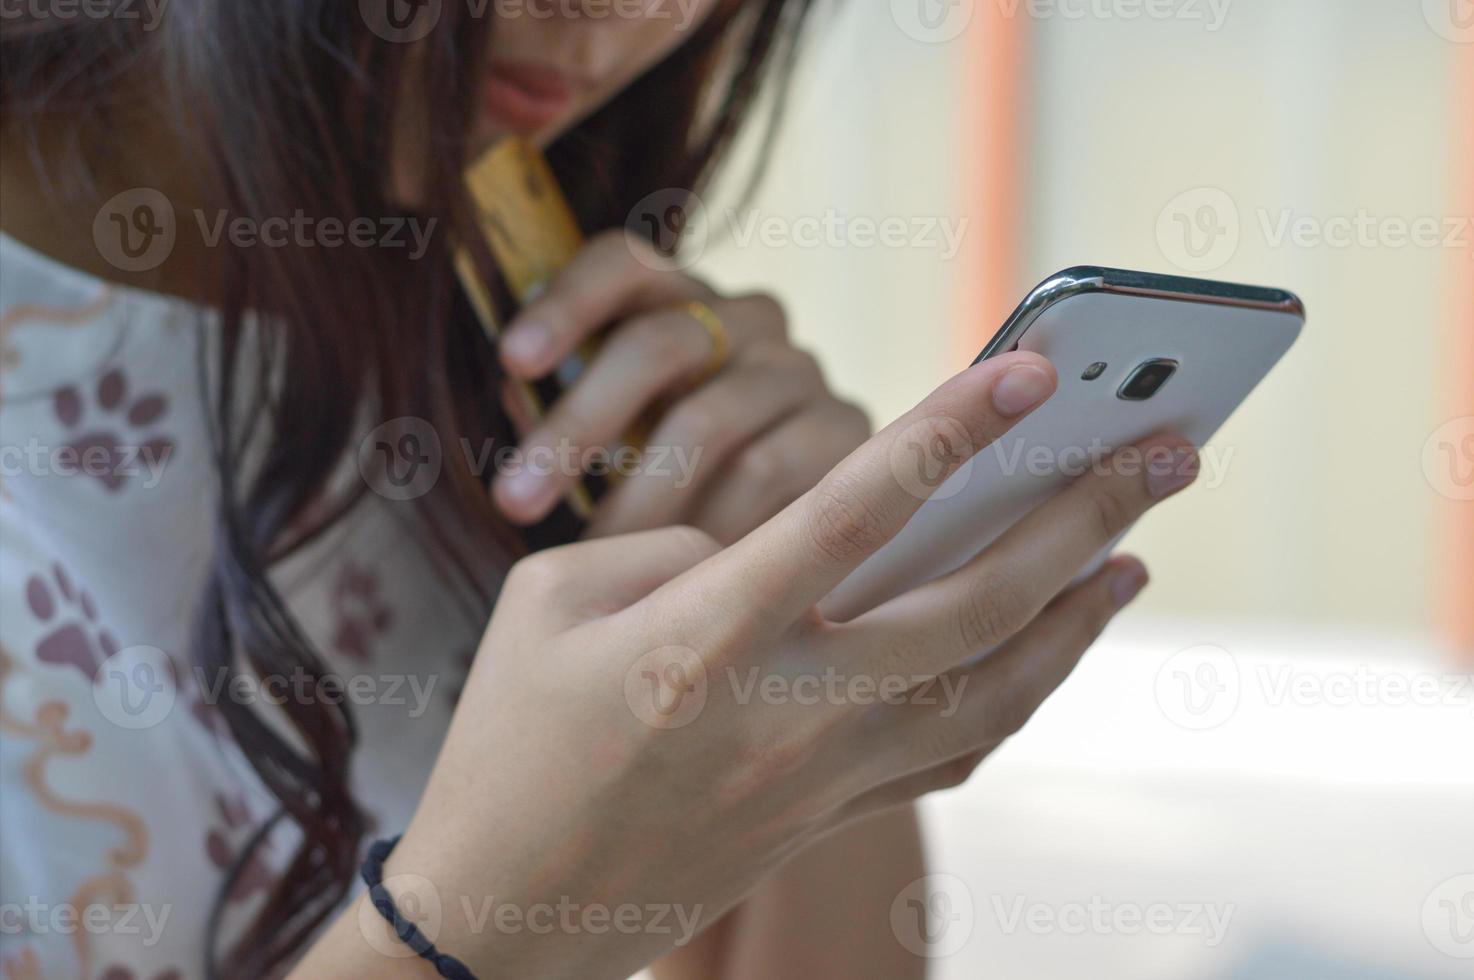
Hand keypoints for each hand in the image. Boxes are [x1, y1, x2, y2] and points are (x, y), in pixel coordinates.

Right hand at [306, 351, 1200, 978]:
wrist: (505, 916)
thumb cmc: (511, 741)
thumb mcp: (550, 603)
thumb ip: (674, 547)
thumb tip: (784, 544)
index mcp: (706, 638)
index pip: (857, 508)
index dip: (953, 429)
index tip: (1035, 370)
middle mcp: (789, 712)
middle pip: (976, 604)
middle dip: (1083, 519)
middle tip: (1164, 453)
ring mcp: (823, 780)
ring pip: (996, 691)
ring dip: (1079, 616)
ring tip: (1133, 556)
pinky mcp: (830, 821)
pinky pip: (959, 754)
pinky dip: (1021, 694)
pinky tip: (1048, 652)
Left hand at [491, 230, 869, 542]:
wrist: (794, 533)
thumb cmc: (669, 477)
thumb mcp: (608, 438)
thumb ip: (561, 412)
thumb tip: (514, 392)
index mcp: (680, 297)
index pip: (622, 264)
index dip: (566, 304)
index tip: (514, 361)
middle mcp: (749, 318)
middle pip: (659, 345)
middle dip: (578, 425)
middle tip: (514, 500)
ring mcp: (801, 371)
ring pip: (711, 420)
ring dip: (638, 495)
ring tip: (587, 553)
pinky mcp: (843, 429)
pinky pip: (767, 474)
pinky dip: (707, 522)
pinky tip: (668, 568)